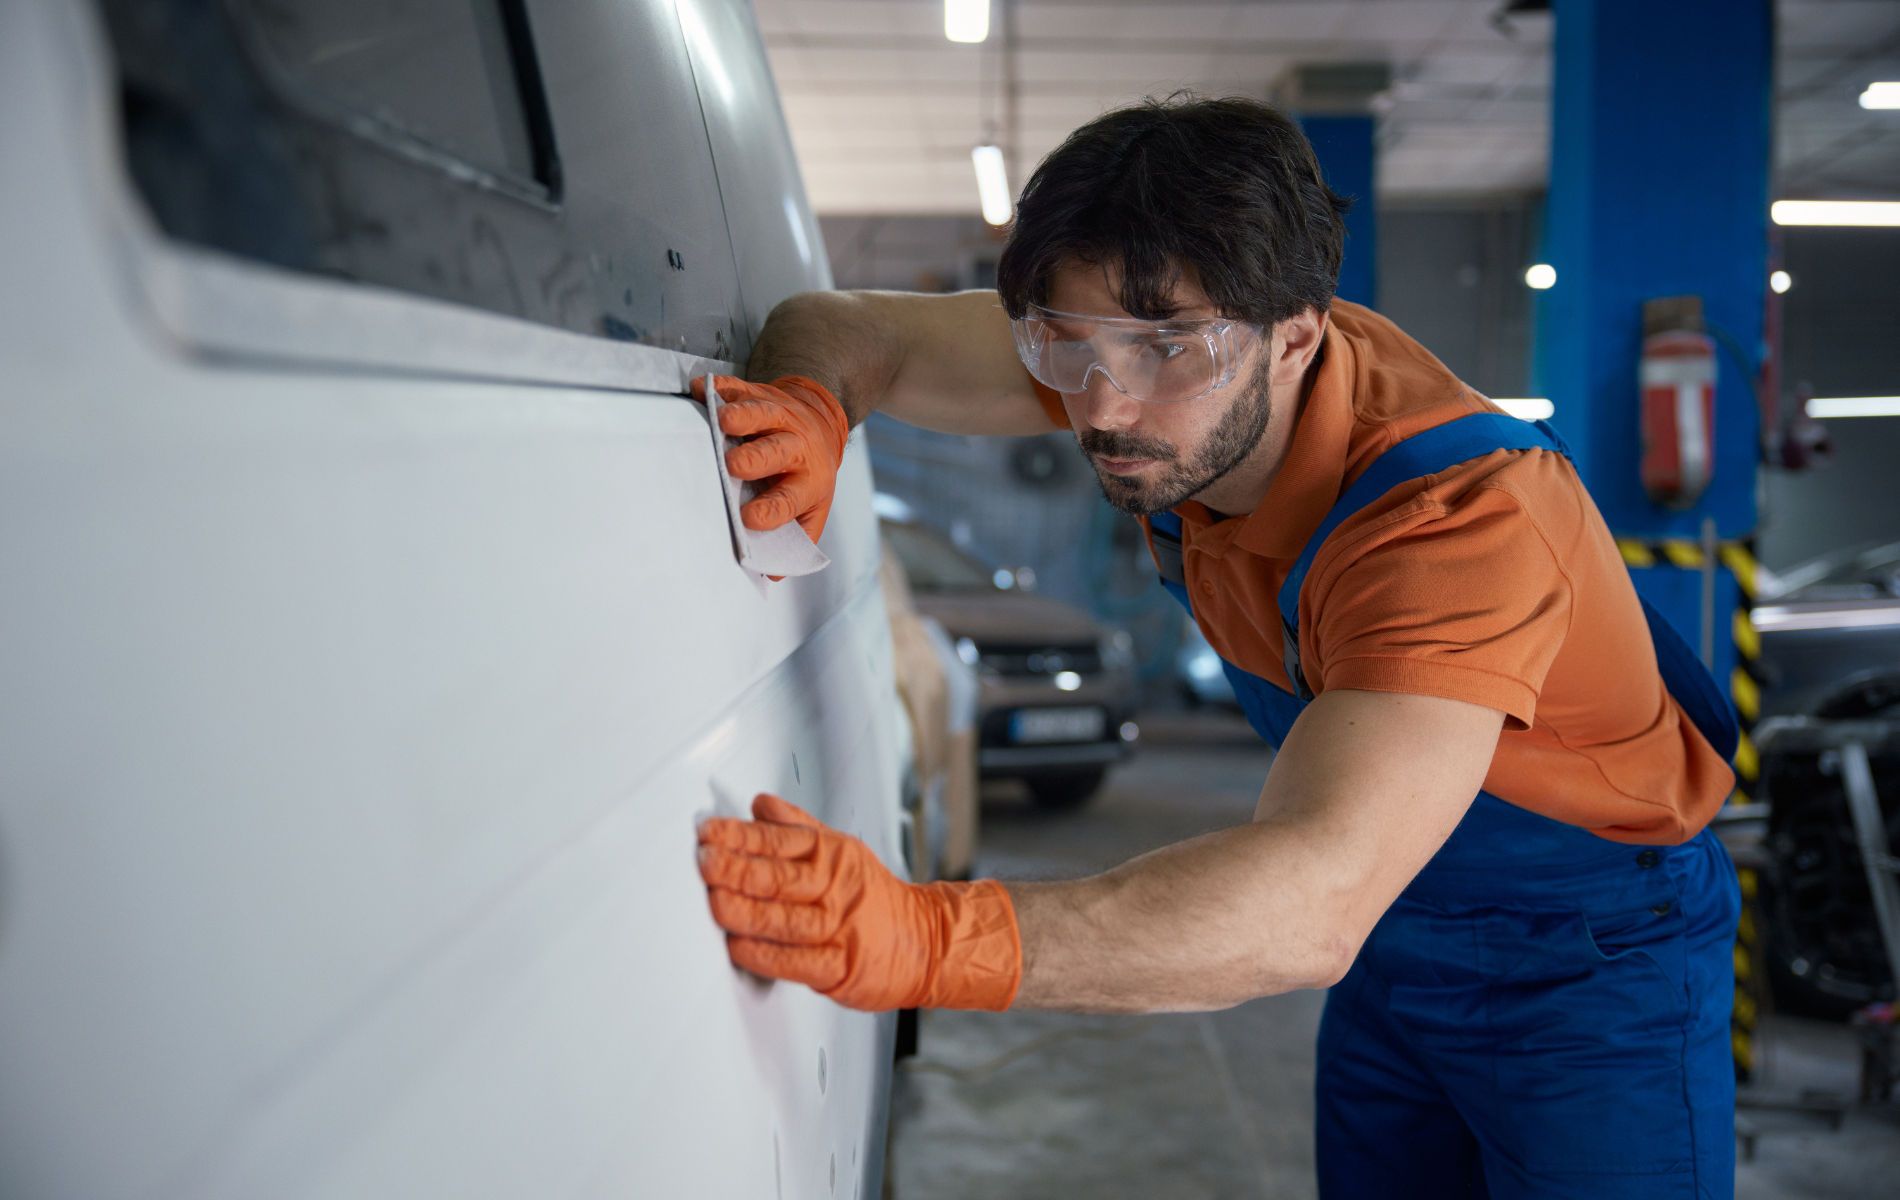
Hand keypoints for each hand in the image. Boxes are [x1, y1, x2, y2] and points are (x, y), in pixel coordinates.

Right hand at [691, 376, 850, 543]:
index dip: (771, 509)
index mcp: (808, 479)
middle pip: (778, 451)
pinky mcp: (760, 393)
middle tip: (735, 465)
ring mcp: (779, 416)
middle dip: (757, 458)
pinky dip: (722, 387)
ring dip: (744, 415)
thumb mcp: (814, 507)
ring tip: (722, 420)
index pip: (790, 499)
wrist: (819, 419)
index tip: (750, 518)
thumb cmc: (807, 473)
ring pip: (764, 413)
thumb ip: (797, 539)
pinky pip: (741, 387)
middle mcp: (797, 446)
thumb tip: (773, 574)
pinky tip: (702, 389)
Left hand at [696, 794, 1020, 1011]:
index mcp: (833, 855)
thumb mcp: (841, 849)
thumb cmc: (875, 898)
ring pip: (786, 919)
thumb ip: (796, 828)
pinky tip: (740, 946)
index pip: (780, 840)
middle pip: (780, 877)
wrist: (927, 942)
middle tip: (704, 861)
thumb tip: (760, 805)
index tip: (708, 833)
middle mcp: (835, 889)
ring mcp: (838, 929)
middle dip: (738, 868)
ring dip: (746, 910)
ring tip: (715, 900)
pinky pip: (797, 961)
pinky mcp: (839, 968)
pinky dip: (766, 955)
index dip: (740, 835)